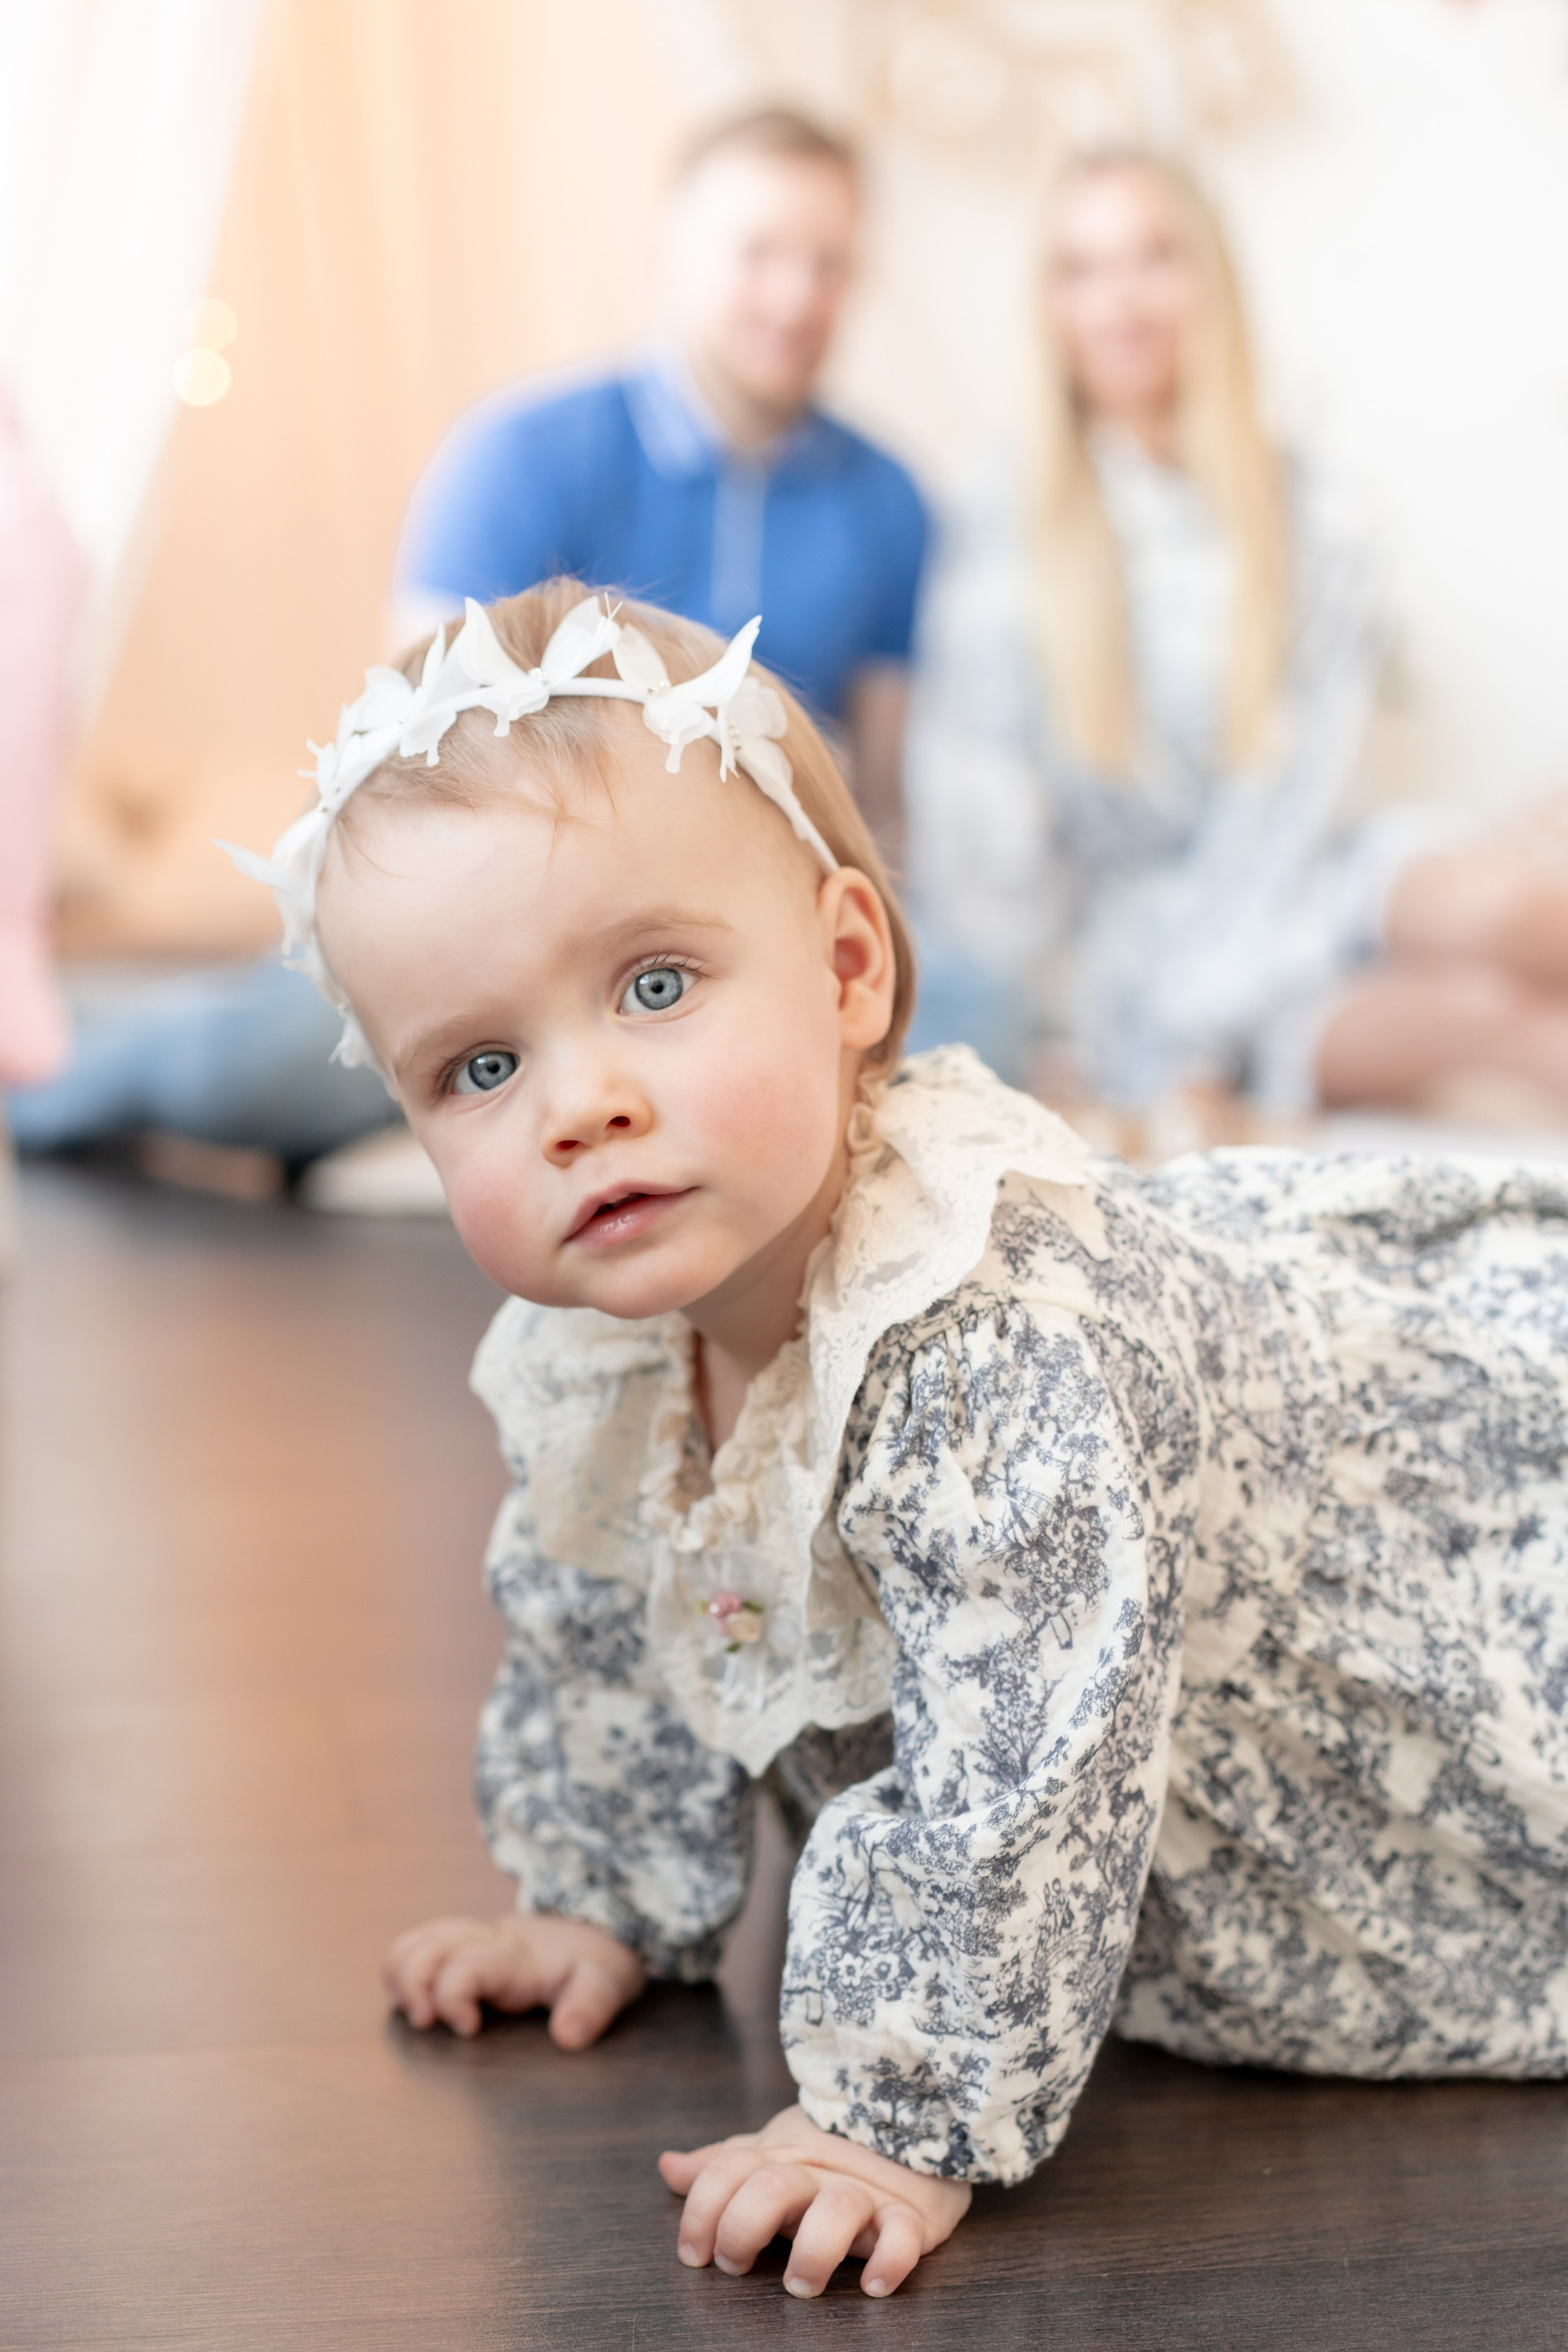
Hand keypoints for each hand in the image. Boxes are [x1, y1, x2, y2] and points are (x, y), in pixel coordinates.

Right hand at [382, 1910, 644, 2047]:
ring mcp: (472, 1942)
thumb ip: (590, 2007)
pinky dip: (403, 1967)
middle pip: (429, 1946)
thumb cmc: (597, 1963)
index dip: (453, 1996)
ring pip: (418, 1940)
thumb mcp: (608, 1983)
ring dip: (402, 1973)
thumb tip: (567, 2038)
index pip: (467, 1965)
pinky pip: (420, 1944)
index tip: (469, 2029)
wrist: (598, 1929)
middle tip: (425, 2023)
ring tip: (412, 2011)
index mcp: (516, 1958)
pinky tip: (409, 1998)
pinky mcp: (464, 1948)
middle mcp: (486, 1944)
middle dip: (414, 1984)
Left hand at [658, 2102, 970, 2298]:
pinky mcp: (910, 2216)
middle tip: (733, 2265)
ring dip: (814, 2249)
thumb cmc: (831, 2152)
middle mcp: (819, 2175)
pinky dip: (890, 2260)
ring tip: (800, 2285)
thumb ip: (722, 2166)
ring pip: (838, 2208)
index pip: (730, 2171)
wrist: (913, 2126)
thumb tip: (668, 2166)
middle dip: (744, 2225)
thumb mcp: (772, 2155)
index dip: (702, 2209)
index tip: (692, 2254)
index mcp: (781, 2159)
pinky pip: (903, 2235)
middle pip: (774, 2185)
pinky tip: (874, 2285)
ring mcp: (865, 2194)